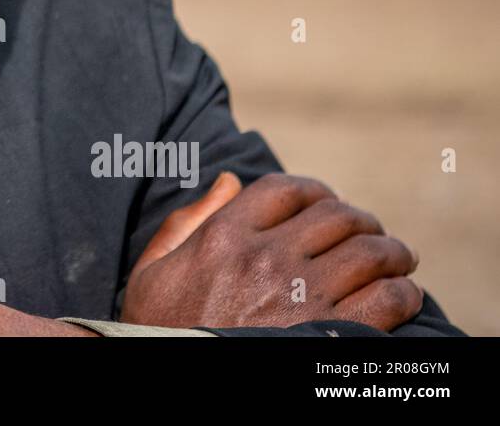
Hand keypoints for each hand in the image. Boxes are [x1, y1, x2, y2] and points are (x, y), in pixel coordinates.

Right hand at [121, 171, 422, 330]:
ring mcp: (299, 296)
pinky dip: (403, 293)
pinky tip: (401, 298)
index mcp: (222, 237)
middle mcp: (264, 258)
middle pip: (337, 216)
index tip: (326, 206)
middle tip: (371, 236)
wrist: (171, 375)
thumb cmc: (161, 330)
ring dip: (393, 253)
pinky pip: (388, 299)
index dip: (315, 192)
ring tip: (398, 262)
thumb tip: (228, 180)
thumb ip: (184, 223)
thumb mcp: (152, 272)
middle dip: (362, 222)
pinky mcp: (329, 335)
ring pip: (371, 252)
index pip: (285, 190)